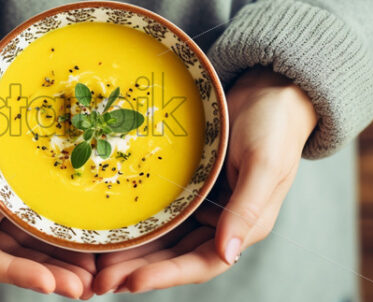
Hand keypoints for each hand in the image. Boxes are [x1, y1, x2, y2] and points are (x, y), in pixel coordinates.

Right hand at [0, 73, 95, 298]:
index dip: (19, 273)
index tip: (52, 283)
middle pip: (15, 258)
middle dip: (50, 275)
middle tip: (86, 287)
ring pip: (30, 242)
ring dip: (60, 260)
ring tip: (94, 273)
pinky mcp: (9, 192)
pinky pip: (36, 216)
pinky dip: (57, 230)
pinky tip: (84, 238)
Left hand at [93, 66, 316, 293]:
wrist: (268, 90)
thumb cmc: (274, 125)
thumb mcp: (264, 164)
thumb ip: (246, 210)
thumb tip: (228, 255)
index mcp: (245, 225)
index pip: (202, 262)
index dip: (167, 275)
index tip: (132, 282)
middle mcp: (222, 222)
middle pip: (176, 257)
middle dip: (139, 271)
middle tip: (101, 282)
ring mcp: (203, 206)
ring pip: (163, 239)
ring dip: (133, 255)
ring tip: (98, 267)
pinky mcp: (189, 187)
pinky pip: (160, 212)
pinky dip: (138, 225)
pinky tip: (112, 231)